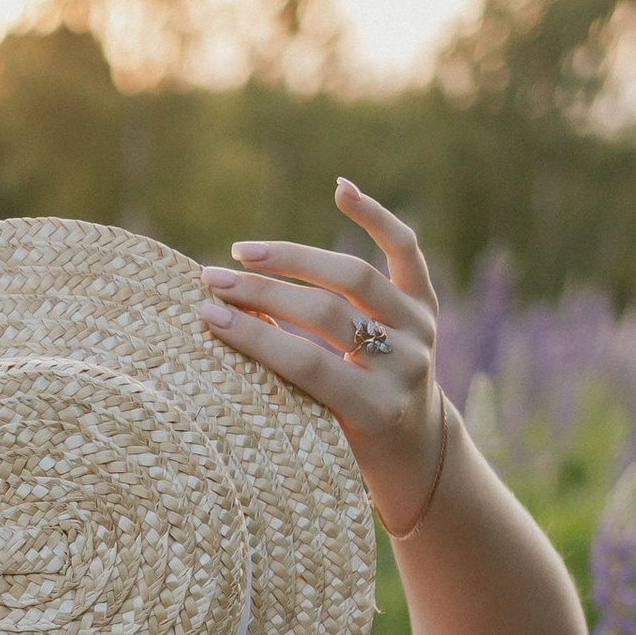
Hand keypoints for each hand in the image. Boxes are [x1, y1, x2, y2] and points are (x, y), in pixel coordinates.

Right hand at [198, 180, 447, 535]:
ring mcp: (421, 329)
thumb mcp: (318, 430)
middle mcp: (407, 364)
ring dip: (294, 258)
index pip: (308, 364)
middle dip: (263, 293)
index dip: (255, 337)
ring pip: (355, 277)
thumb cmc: (347, 444)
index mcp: (377, 408)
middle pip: (327, 313)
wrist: (414, 444)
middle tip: (213, 280)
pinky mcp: (428, 303)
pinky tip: (340, 190)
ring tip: (244, 253)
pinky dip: (374, 216)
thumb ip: (287, 383)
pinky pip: (404, 249)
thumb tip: (222, 322)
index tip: (207, 315)